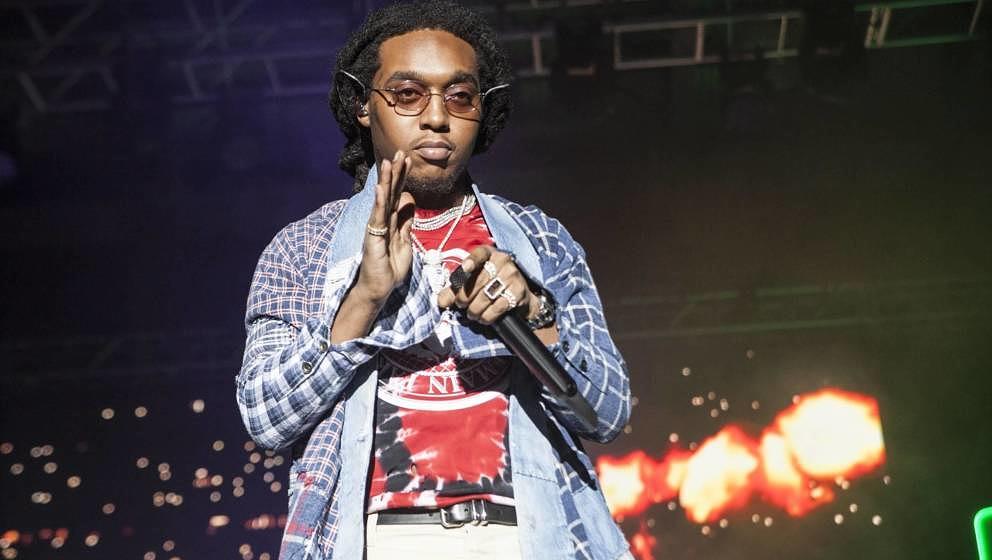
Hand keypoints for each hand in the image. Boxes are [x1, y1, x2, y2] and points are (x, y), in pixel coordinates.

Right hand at [354, 150, 414, 303]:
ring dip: (386, 181)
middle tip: (401, 151)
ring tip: (389, 162)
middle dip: (396, 172)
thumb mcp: (404, 242)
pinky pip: (377, 218)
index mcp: (391, 221)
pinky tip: (381, 189)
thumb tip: (410, 203)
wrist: (379, 288)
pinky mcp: (373, 238)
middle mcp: (382, 221)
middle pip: (391, 192)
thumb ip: (406, 223)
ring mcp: (376, 228)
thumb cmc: (389, 267)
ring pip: (383, 201)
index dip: (403, 177)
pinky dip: (379, 203)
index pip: (398, 195)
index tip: (408, 159)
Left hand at [437, 246, 538, 325]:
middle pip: (479, 280)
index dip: (472, 261)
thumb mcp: (472, 282)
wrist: (518, 295)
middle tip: (461, 305)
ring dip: (475, 309)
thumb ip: (454, 290)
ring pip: (487, 295)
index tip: (465, 267)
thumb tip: (441, 302)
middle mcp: (502, 261)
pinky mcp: (519, 291)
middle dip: (465, 297)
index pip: (479, 254)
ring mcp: (512, 275)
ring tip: (472, 314)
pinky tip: (483, 318)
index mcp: (488, 254)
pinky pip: (498, 306)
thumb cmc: (490, 285)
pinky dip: (487, 316)